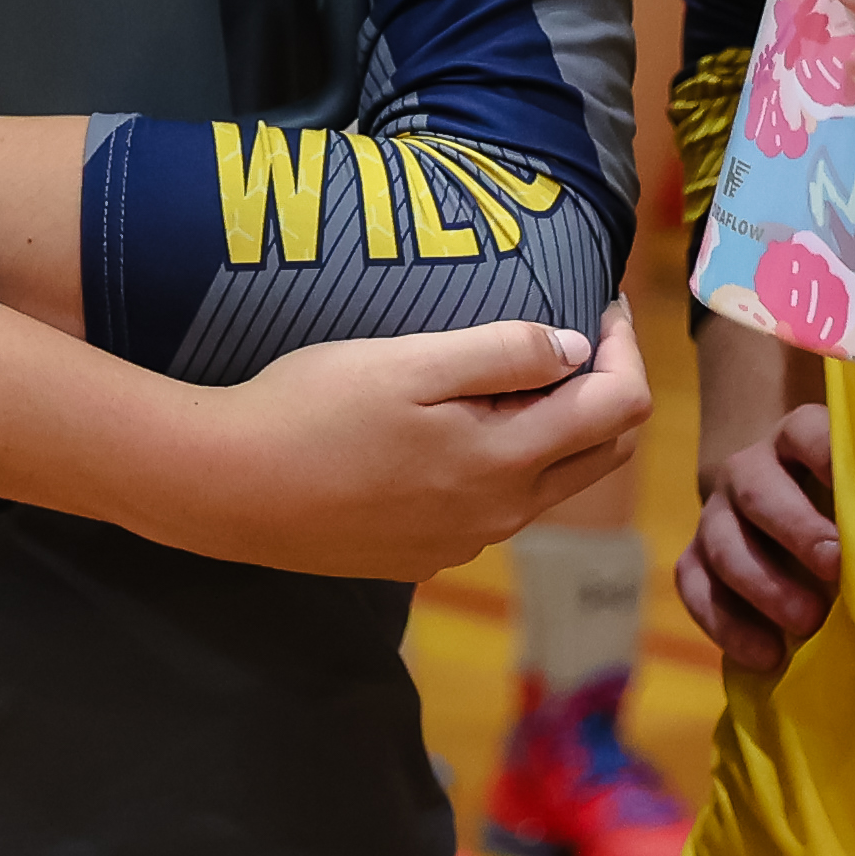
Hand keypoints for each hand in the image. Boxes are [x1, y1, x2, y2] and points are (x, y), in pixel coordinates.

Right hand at [126, 302, 648, 581]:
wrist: (228, 488)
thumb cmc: (310, 409)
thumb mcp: (408, 361)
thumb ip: (503, 353)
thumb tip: (577, 347)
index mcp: (507, 462)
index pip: (619, 407)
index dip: (626, 346)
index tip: (602, 300)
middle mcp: (501, 515)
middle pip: (601, 453)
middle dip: (605, 386)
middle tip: (572, 330)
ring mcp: (462, 543)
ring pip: (545, 482)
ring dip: (551, 426)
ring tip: (501, 374)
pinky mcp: (423, 555)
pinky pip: (491, 506)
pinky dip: (498, 461)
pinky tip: (441, 429)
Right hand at [676, 394, 840, 673]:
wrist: (796, 535)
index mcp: (799, 442)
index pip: (806, 432)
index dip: (827, 454)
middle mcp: (752, 470)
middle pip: (759, 489)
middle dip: (796, 528)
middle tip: (836, 567)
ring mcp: (718, 514)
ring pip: (722, 540)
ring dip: (763, 584)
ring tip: (806, 624)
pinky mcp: (697, 559)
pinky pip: (694, 586)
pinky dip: (726, 623)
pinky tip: (767, 655)